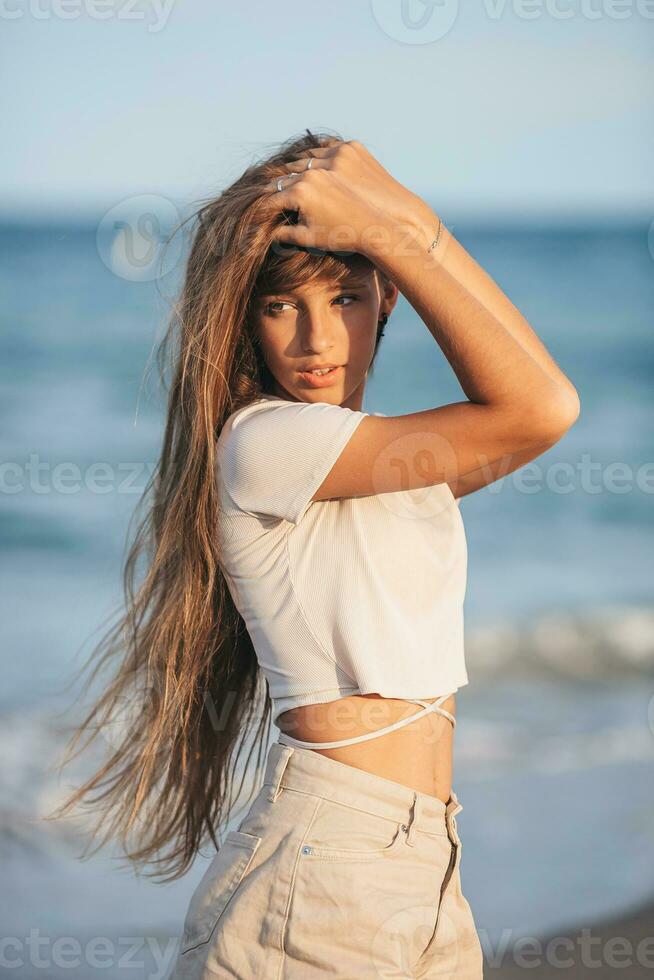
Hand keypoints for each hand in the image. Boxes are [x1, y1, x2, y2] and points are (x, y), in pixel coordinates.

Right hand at [258, 139, 434, 257]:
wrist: (380, 226)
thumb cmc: (343, 236)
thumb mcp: (310, 237)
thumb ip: (286, 234)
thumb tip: (268, 234)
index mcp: (300, 191)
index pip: (275, 197)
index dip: (268, 206)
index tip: (264, 211)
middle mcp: (313, 170)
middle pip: (288, 175)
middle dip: (281, 187)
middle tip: (275, 194)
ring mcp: (333, 156)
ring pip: (307, 157)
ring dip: (299, 167)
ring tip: (293, 177)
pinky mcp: (351, 149)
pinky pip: (328, 147)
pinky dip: (320, 154)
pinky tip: (315, 162)